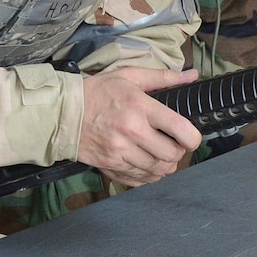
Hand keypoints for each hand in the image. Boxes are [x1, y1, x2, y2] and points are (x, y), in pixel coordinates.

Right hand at [77, 68, 201, 186]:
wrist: (63, 114)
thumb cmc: (97, 92)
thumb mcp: (129, 76)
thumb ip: (163, 77)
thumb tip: (193, 75)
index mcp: (140, 107)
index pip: (180, 129)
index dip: (193, 137)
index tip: (190, 136)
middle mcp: (132, 132)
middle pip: (172, 155)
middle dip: (178, 151)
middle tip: (172, 143)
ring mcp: (120, 152)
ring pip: (158, 170)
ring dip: (164, 164)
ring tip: (159, 153)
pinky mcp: (111, 166)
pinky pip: (141, 180)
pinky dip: (149, 175)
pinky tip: (146, 163)